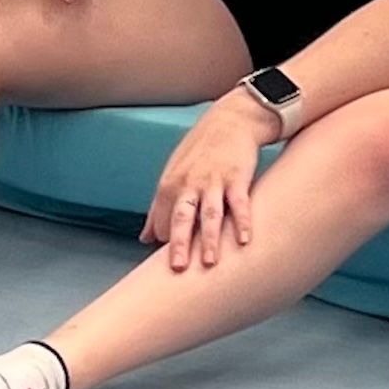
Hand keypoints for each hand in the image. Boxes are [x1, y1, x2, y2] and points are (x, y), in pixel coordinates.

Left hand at [139, 91, 275, 269]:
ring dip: (210, 239)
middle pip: (181, 218)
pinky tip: (244, 240)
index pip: (162, 220)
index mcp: (170, 184)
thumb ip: (159, 208)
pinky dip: (242, 222)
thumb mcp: (173, 173)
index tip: (170, 263)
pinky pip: (239, 204)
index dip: (165, 241)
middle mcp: (189, 183)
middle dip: (179, 244)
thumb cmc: (201, 149)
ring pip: (210, 214)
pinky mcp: (237, 178)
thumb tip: (144, 238)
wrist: (231, 119)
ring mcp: (214, 180)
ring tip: (211, 262)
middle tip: (178, 269)